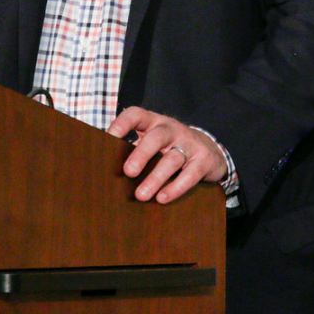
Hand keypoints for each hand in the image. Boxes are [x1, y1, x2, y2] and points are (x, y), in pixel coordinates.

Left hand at [106, 107, 227, 203]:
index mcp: (154, 122)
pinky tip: (162, 199)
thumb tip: (103, 168)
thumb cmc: (170, 148)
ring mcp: (189, 144)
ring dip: (155, 178)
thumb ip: (133, 149)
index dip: (122, 124)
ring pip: (172, 159)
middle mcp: (172, 130)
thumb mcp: (153, 143)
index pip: (136, 115)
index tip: (109, 138)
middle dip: (141, 155)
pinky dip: (175, 188)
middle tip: (128, 172)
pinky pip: (190, 175)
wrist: (210, 152)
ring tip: (141, 195)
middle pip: (156, 138)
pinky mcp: (203, 161)